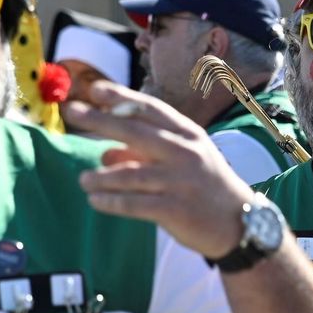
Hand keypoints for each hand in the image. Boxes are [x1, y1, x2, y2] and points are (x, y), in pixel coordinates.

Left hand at [72, 81, 255, 258]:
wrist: (239, 223)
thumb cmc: (205, 186)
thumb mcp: (185, 159)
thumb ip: (146, 153)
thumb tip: (105, 153)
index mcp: (188, 135)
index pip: (150, 109)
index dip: (121, 98)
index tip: (94, 89)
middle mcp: (185, 153)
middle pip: (136, 132)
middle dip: (100, 120)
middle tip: (73, 112)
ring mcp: (180, 182)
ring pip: (130, 174)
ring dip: (102, 176)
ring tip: (83, 180)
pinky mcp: (176, 210)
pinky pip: (134, 204)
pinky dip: (111, 201)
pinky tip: (95, 200)